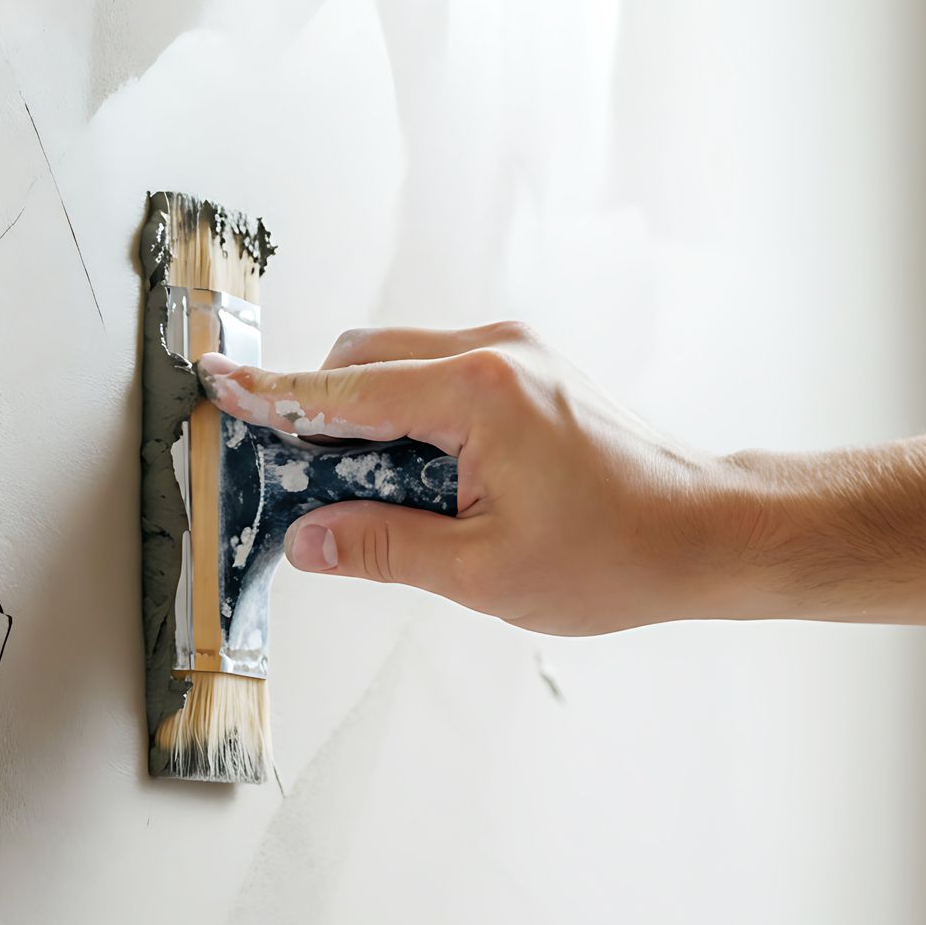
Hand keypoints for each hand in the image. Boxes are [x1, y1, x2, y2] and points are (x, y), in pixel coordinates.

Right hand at [197, 322, 747, 634]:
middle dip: (320, 412)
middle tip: (296, 479)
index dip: (273, 396)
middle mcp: (495, 351)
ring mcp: (517, 354)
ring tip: (372, 496)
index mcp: (477, 391)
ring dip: (368, 418)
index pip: (344, 390)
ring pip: (400, 365)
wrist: (708, 532)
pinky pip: (439, 376)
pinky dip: (408, 416)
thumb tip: (307, 538)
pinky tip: (420, 479)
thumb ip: (382, 548)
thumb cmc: (618, 553)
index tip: (217, 382)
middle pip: (365, 360)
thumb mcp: (483, 573)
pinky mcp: (530, 371)